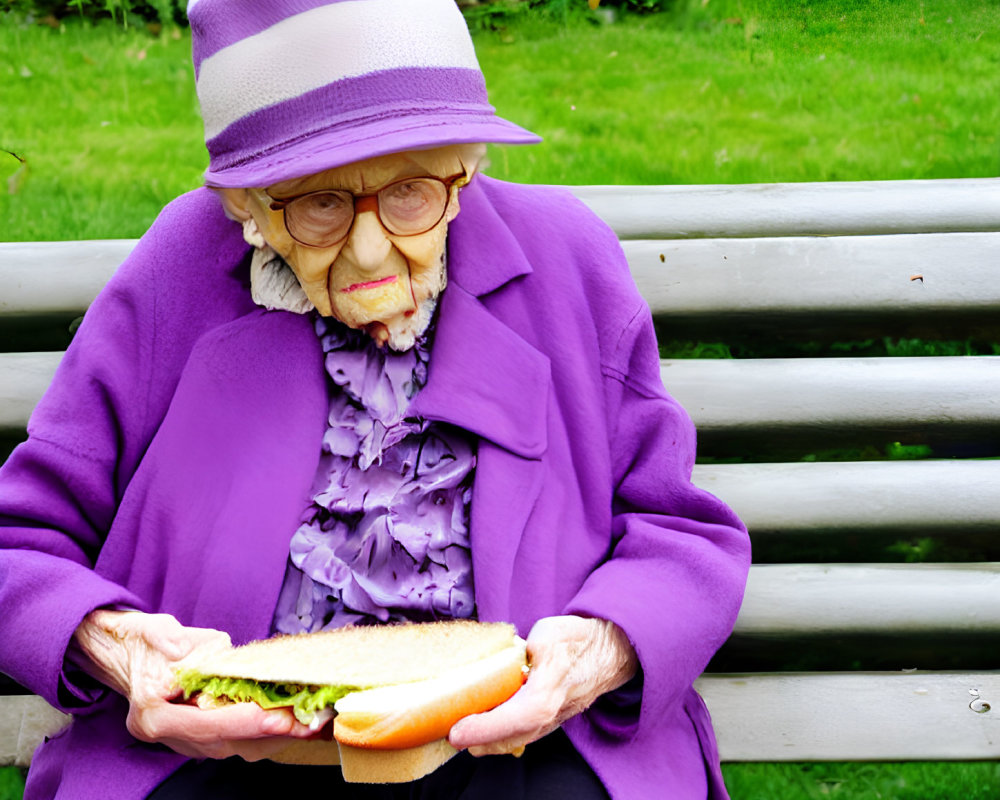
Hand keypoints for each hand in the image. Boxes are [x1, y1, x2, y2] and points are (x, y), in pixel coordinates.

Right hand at [70, 609, 315, 759]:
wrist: (122, 654)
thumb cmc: (140, 641)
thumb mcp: (155, 630)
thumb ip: (176, 640)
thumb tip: (212, 650)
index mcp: (153, 713)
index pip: (203, 724)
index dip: (242, 722)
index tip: (276, 716)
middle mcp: (167, 735)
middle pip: (225, 743)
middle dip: (269, 734)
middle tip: (307, 723)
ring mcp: (182, 740)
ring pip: (234, 748)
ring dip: (272, 738)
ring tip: (308, 724)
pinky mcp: (197, 736)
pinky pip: (235, 742)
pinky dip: (263, 735)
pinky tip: (291, 723)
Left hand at [448, 615, 637, 756]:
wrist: (608, 651)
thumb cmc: (576, 640)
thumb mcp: (546, 634)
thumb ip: (518, 649)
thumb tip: (495, 660)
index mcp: (549, 692)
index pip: (515, 718)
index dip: (483, 728)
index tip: (456, 731)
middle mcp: (550, 714)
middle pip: (508, 740)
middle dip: (475, 740)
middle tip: (448, 732)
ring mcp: (551, 722)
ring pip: (513, 742)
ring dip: (485, 741)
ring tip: (460, 732)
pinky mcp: (549, 722)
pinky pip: (520, 736)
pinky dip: (498, 737)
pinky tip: (481, 730)